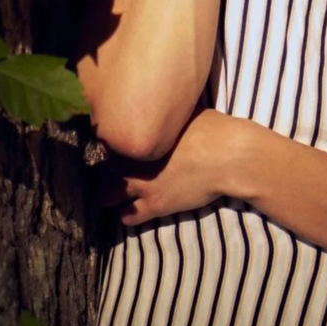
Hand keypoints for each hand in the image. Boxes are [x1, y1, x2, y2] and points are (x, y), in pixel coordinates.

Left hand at [97, 110, 243, 224]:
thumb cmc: (211, 128)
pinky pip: (128, 217)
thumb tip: (163, 108)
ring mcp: (143, 185)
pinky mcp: (156, 206)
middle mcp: (135, 161)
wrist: (228, 156)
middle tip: (108, 173)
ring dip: (108, 195)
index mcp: (140, 135)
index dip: (107, 146)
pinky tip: (132, 209)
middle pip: (99, 170)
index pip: (106, 142)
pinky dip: (127, 214)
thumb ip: (165, 117)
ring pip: (106, 196)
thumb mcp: (184, 112)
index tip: (112, 148)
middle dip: (101, 172)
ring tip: (115, 193)